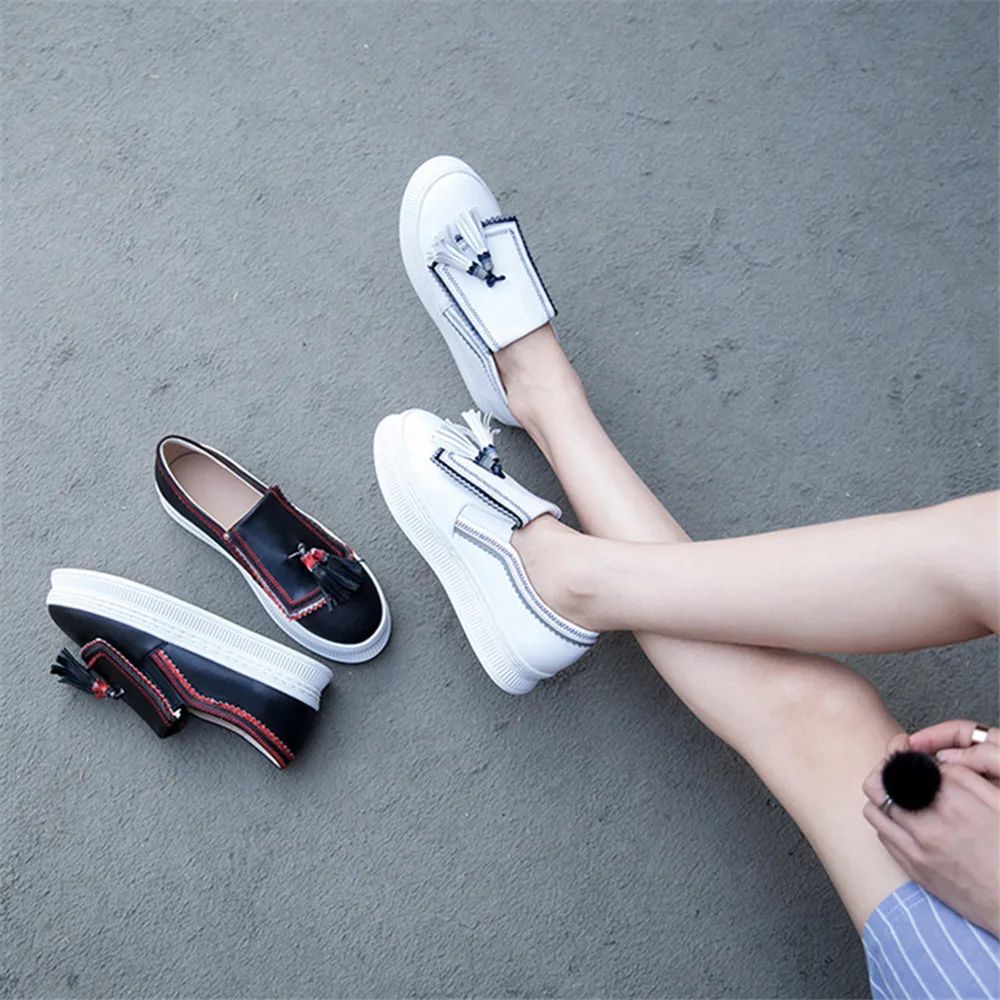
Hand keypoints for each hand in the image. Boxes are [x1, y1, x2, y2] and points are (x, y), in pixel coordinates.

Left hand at [862, 722, 999, 937]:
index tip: (903, 752)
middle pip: (877, 784)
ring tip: (896, 797)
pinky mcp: (913, 869)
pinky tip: (904, 823)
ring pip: (873, 809)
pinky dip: (887, 824)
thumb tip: (936, 762)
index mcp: (952, 803)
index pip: (903, 764)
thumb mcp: (998, 803)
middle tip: (893, 771)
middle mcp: (927, 825)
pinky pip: (882, 837)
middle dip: (882, 772)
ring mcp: (916, 849)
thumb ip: (965, 777)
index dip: (901, 754)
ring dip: (880, 799)